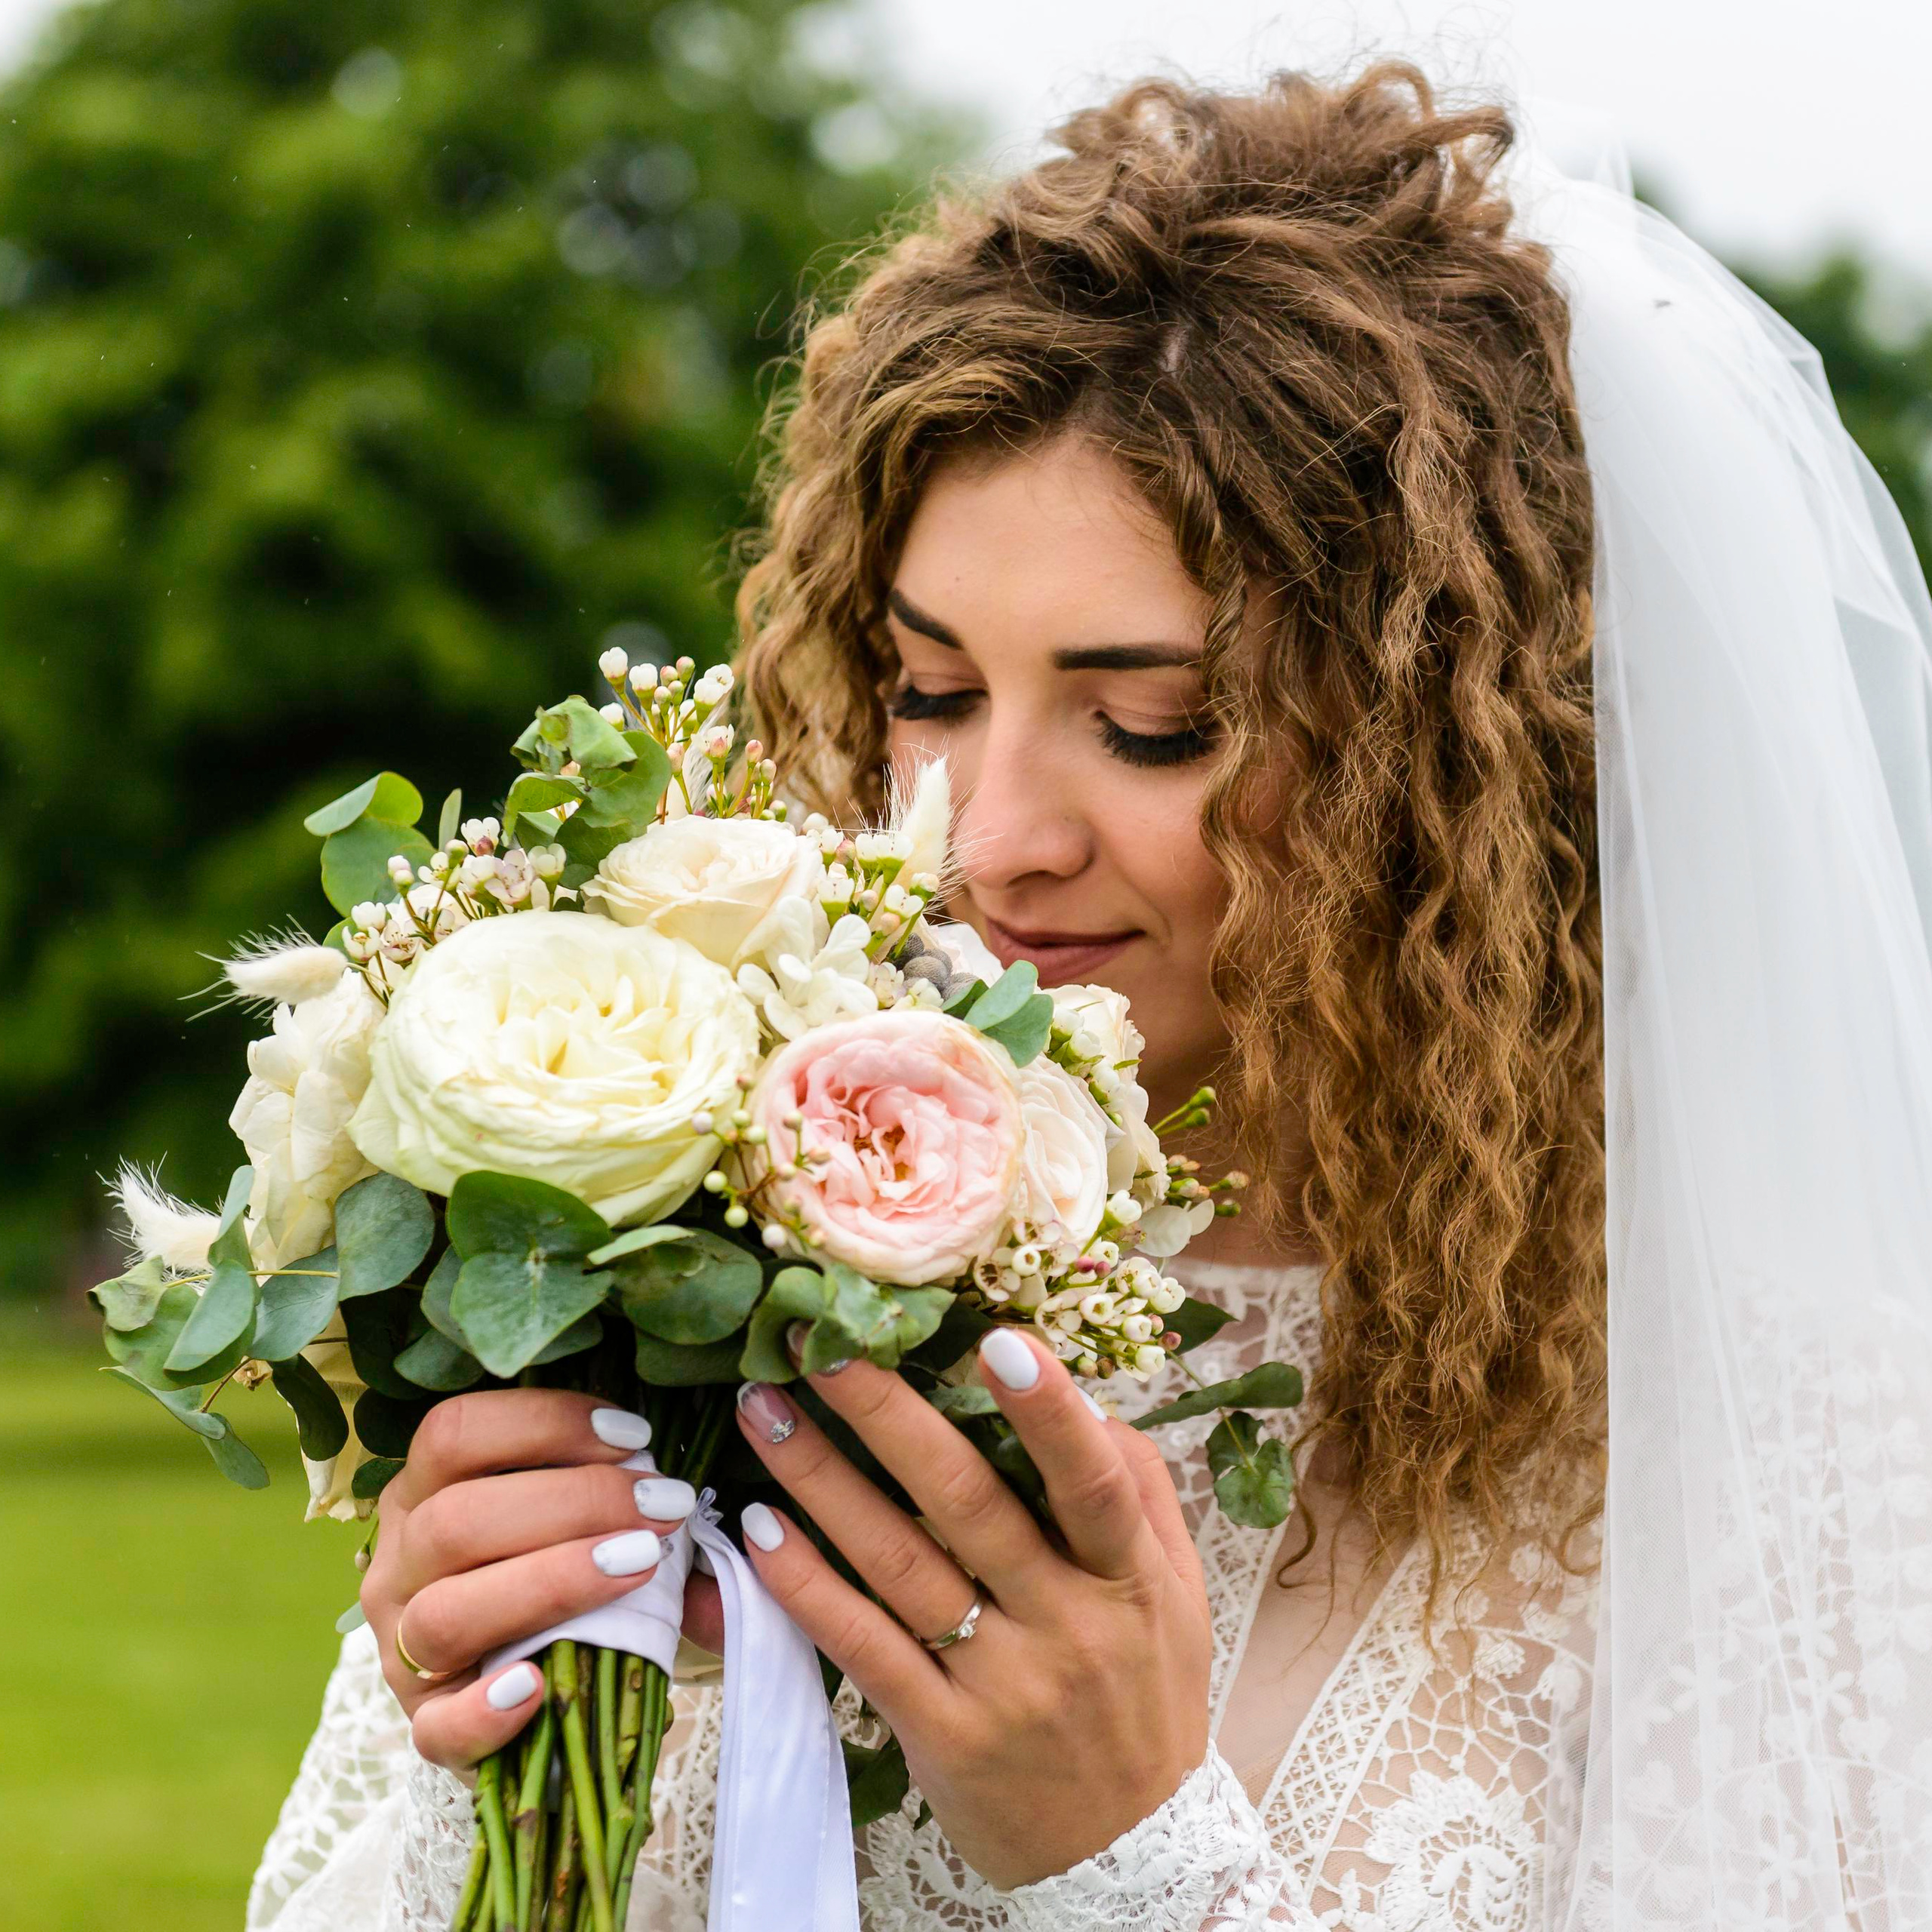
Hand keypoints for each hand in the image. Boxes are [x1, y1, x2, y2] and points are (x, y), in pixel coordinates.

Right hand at [358, 1389, 699, 1771]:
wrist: (537, 1689)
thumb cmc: (558, 1569)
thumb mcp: (554, 1511)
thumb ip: (585, 1475)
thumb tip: (653, 1457)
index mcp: (420, 1494)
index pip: (451, 1434)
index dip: (543, 1424)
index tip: (635, 1435)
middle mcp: (399, 1567)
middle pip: (456, 1520)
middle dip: (574, 1502)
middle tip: (665, 1504)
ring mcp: (403, 1653)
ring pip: (445, 1614)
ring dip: (551, 1583)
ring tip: (640, 1564)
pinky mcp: (428, 1729)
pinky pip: (438, 1729)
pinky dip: (485, 1711)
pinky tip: (537, 1688)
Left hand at [731, 1326, 1211, 1889]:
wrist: (1131, 1858)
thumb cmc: (1146, 1697)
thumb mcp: (1178, 1595)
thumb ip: (1140, 1491)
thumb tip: (1088, 1398)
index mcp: (1129, 1578)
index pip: (1095, 1483)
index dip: (1051, 1413)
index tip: (999, 1341)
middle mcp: (1066, 1625)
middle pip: (970, 1504)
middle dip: (890, 1415)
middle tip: (824, 1342)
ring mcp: (1000, 1685)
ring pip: (900, 1565)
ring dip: (823, 1482)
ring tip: (764, 1413)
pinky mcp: (942, 1736)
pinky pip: (863, 1648)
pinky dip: (809, 1587)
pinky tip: (760, 1533)